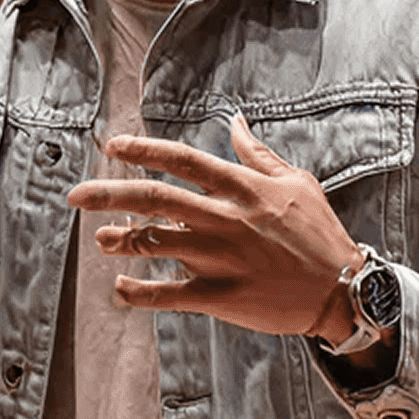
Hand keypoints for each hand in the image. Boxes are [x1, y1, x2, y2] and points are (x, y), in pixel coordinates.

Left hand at [65, 113, 362, 336]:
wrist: (344, 291)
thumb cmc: (319, 234)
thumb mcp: (297, 183)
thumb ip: (258, 154)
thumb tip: (235, 121)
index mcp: (243, 189)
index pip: (183, 160)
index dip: (144, 150)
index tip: (111, 145)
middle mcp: (227, 220)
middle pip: (156, 200)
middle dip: (109, 195)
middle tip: (75, 195)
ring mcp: (223, 260)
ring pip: (156, 244)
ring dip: (121, 241)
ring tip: (101, 239)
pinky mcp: (222, 297)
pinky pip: (169, 295)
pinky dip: (139, 293)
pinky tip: (120, 288)